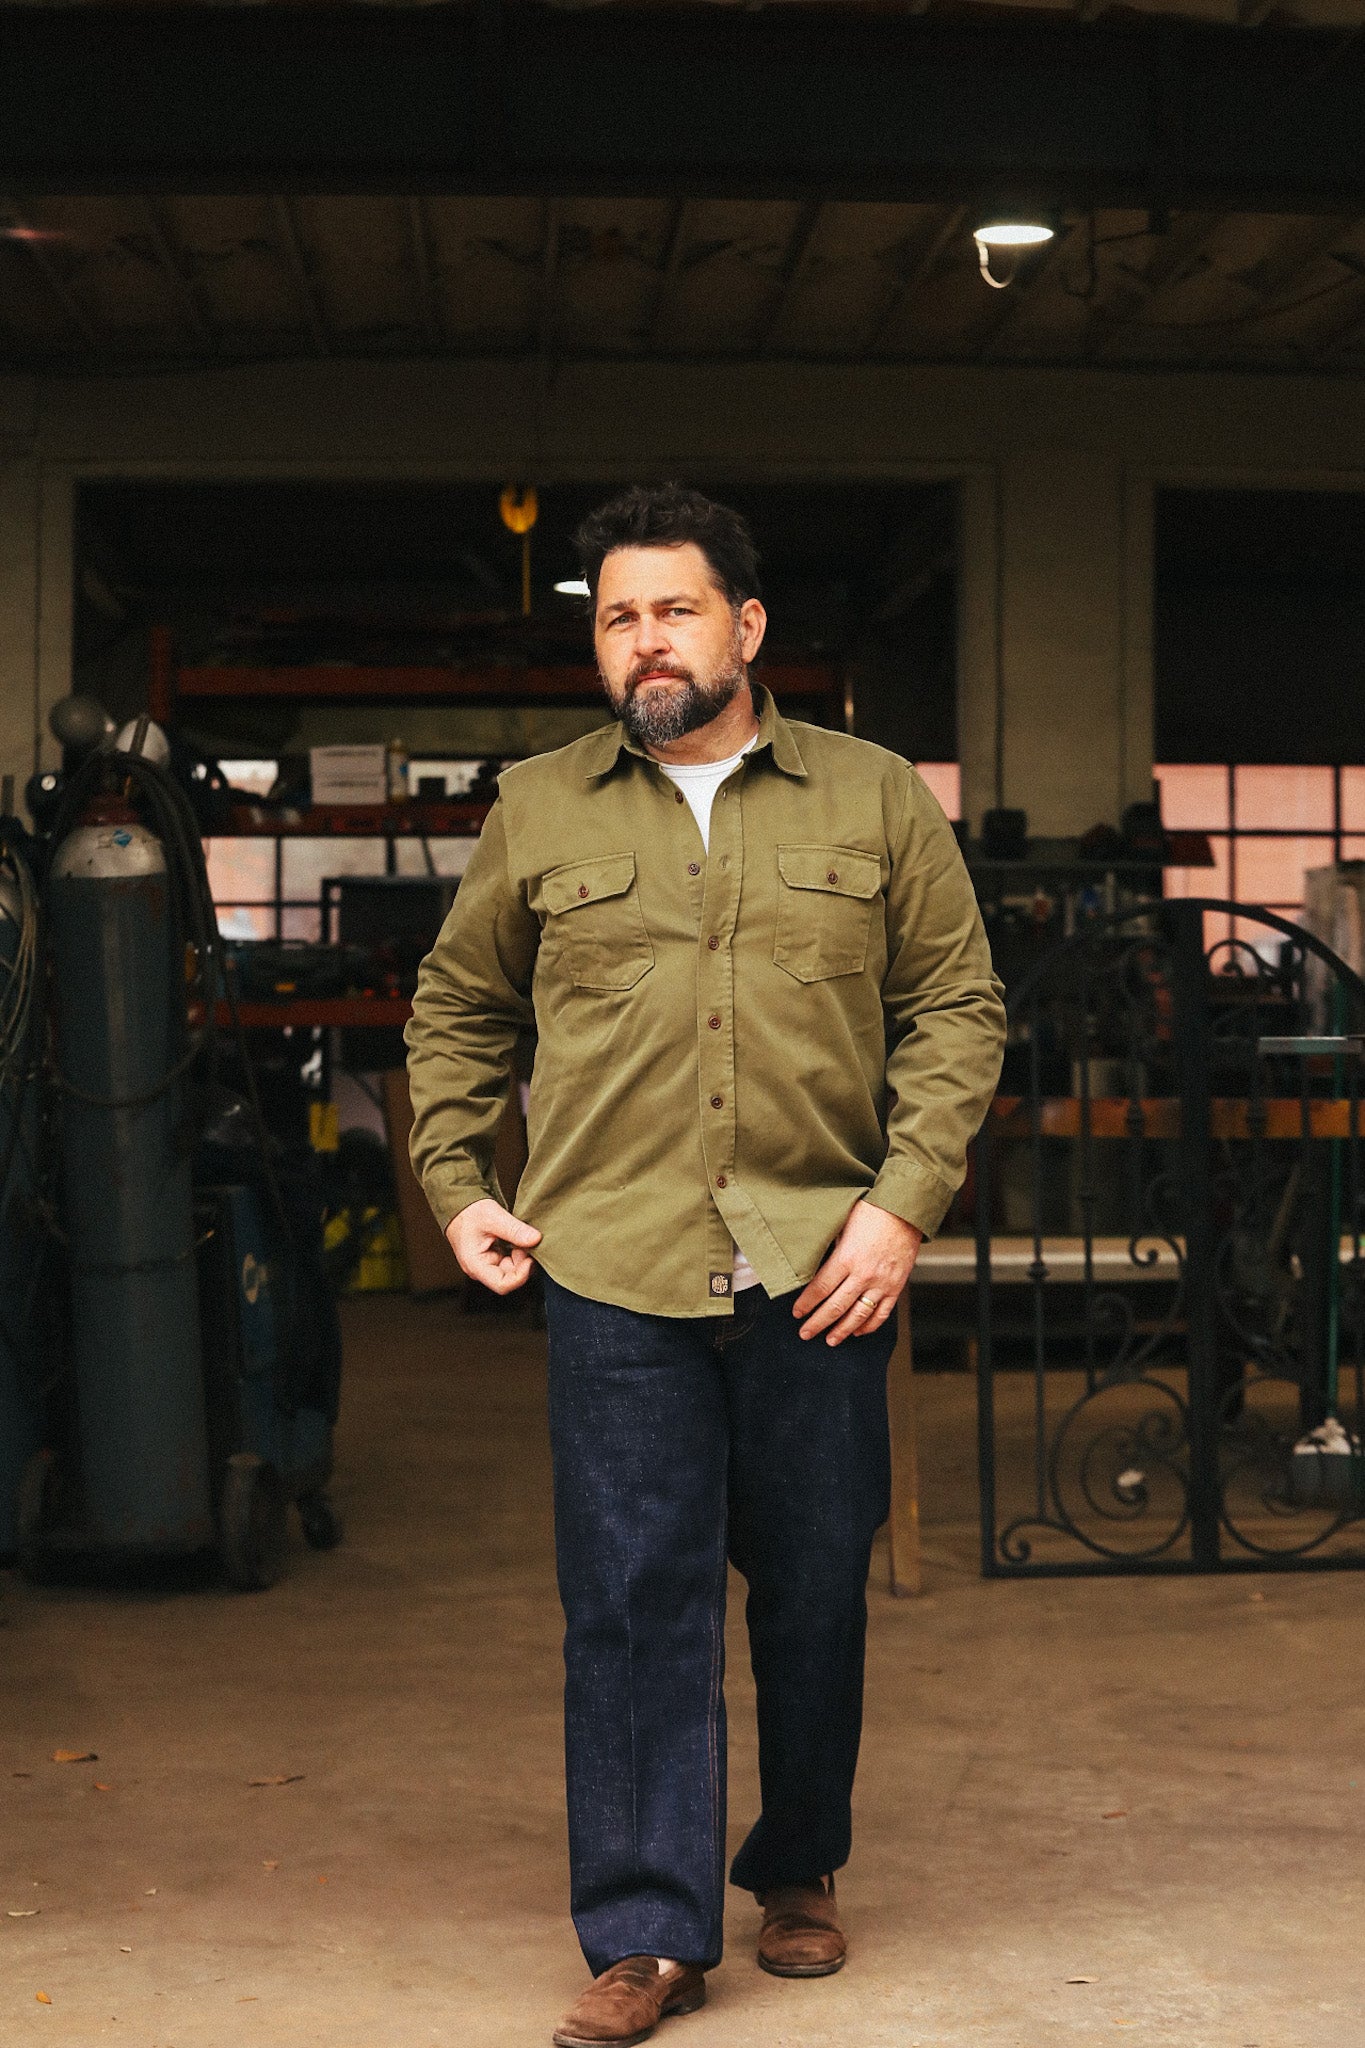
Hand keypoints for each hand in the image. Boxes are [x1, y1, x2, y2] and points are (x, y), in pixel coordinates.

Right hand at [445, 1197, 541, 1294]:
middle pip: (509, 1278)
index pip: (502, 1285)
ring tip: (519, 1238)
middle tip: (526, 1243)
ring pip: (511, 1270)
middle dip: (522, 1262)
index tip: (529, 1259)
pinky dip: (517, 1252)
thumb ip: (515, 1229)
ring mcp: (486, 1264)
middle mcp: (480, 1269)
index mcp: (475, 1265)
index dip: (520, 1276)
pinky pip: (509, 1261)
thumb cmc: (469, 1212)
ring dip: (520, 1256)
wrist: (459, 1205)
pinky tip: (517, 1240)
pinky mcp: (492, 1258)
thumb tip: (536, 1239)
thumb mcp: (493, 1217)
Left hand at [793, 1200, 922, 1345]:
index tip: (797, 1313)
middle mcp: (864, 1274)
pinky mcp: (896, 1286)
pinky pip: (882, 1313)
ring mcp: (881, 1283)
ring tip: (830, 1340)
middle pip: (836, 1307)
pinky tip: (858, 1331)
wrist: (906, 1210)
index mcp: (846, 1258)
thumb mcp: (843, 1224)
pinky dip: (869, 1326)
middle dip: (817, 1323)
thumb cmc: (873, 1212)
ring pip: (858, 1316)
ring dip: (842, 1330)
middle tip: (805, 1333)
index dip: (806, 1304)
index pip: (820, 1288)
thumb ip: (829, 1247)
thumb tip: (812, 1264)